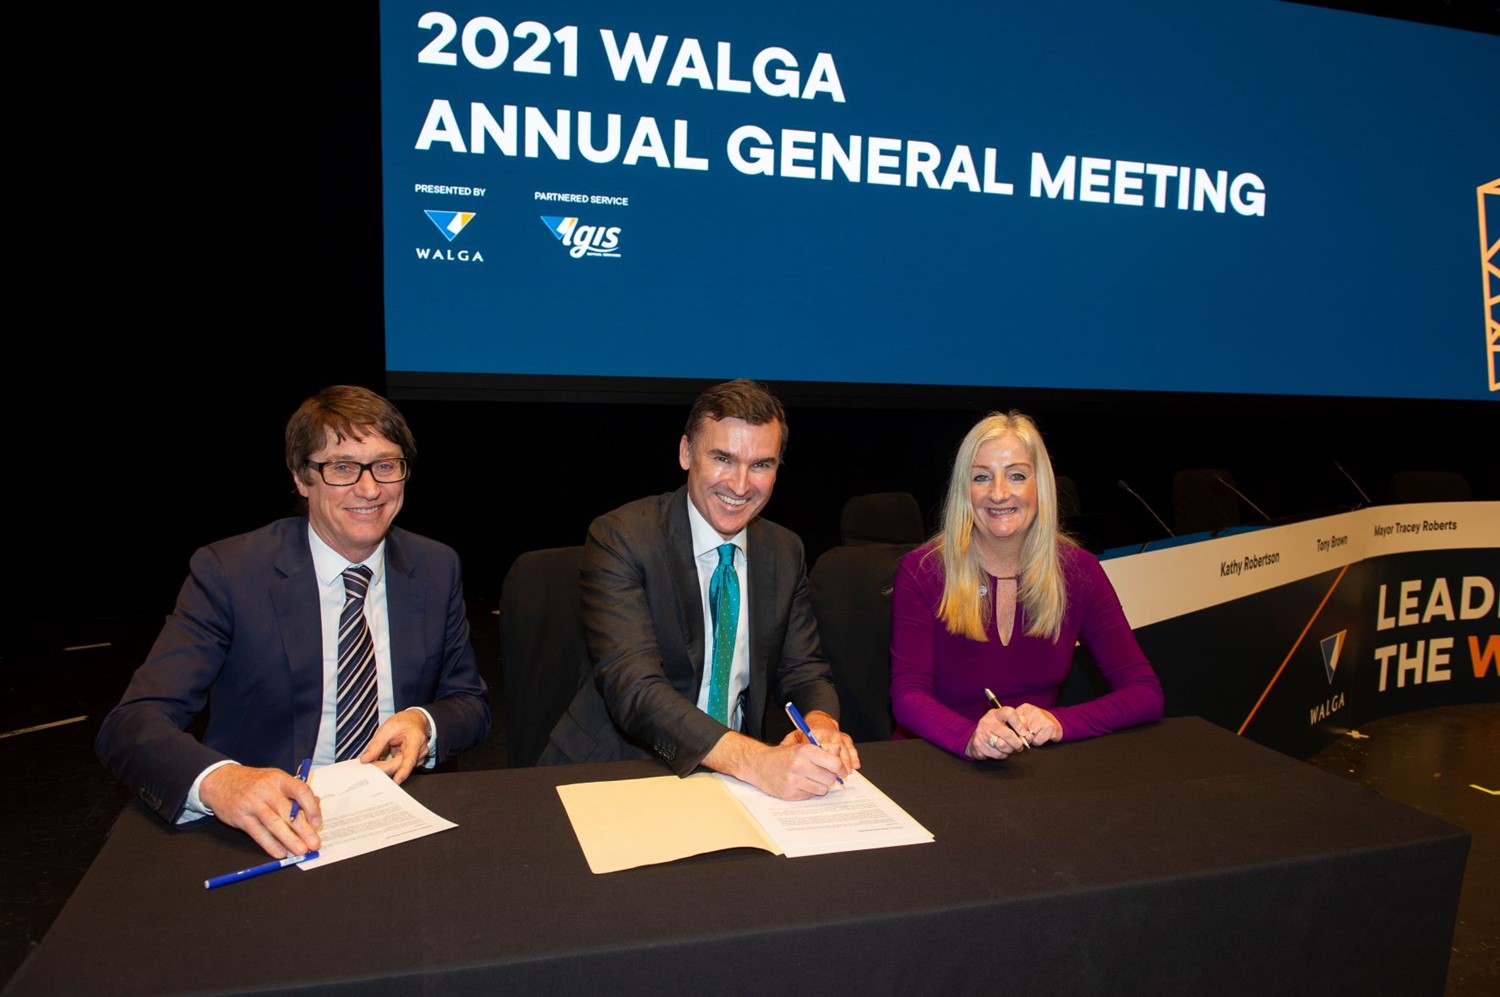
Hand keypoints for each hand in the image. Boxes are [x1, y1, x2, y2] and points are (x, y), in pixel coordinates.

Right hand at [199, 764, 321, 858]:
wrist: (220, 780)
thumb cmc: (253, 782)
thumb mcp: (275, 779)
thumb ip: (294, 792)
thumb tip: (316, 803)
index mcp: (279, 779)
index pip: (301, 791)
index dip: (312, 808)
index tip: (317, 823)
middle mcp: (267, 790)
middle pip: (288, 812)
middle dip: (304, 830)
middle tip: (314, 844)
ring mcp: (252, 804)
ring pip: (274, 824)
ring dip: (289, 839)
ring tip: (300, 851)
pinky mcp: (241, 817)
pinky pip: (258, 833)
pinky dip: (270, 844)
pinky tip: (280, 852)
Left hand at [359, 709, 430, 783]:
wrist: (413, 720)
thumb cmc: (402, 723)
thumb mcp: (386, 729)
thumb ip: (376, 745)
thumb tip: (365, 760)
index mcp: (416, 740)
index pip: (410, 758)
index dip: (403, 771)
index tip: (396, 780)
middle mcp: (420, 751)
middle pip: (401, 765)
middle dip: (384, 766)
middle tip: (368, 765)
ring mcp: (418, 758)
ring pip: (399, 767)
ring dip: (386, 766)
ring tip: (374, 762)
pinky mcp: (413, 762)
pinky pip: (400, 766)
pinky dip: (389, 765)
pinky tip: (381, 762)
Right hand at [707, 731, 849, 799]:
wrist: (759, 765)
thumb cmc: (783, 756)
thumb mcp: (802, 746)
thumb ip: (823, 749)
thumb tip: (839, 752)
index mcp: (805, 750)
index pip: (834, 763)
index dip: (841, 769)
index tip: (842, 771)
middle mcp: (799, 765)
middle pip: (830, 778)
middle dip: (830, 778)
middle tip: (823, 774)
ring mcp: (794, 781)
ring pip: (822, 789)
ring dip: (820, 785)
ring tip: (809, 778)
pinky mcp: (790, 793)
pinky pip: (811, 796)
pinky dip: (809, 791)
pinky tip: (800, 784)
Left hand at [785, 709, 860, 773]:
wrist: (819, 720)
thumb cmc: (806, 732)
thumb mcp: (794, 737)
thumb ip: (788, 746)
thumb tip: (782, 755)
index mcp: (812, 735)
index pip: (817, 752)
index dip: (819, 766)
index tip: (820, 776)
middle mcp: (827, 735)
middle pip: (832, 754)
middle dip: (834, 768)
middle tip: (834, 779)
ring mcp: (837, 736)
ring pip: (843, 751)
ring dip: (845, 765)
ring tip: (845, 775)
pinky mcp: (845, 737)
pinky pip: (851, 747)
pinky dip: (854, 757)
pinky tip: (855, 766)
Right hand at [967, 704, 1062, 758]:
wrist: (977, 737)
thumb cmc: (996, 728)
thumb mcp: (1005, 720)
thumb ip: (1018, 721)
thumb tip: (1026, 729)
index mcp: (996, 713)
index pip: (1010, 714)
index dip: (1019, 724)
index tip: (1024, 733)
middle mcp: (987, 722)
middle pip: (1008, 734)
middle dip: (1017, 743)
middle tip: (1020, 746)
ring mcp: (982, 734)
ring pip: (1003, 746)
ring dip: (1010, 750)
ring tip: (1010, 749)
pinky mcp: (979, 745)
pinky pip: (996, 754)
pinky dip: (1002, 755)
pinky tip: (1001, 751)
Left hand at [1010, 704, 1061, 745]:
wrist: (1056, 721)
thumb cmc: (1036, 721)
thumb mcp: (1025, 717)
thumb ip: (1015, 722)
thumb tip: (1007, 733)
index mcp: (1025, 708)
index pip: (1012, 721)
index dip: (1013, 731)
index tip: (1015, 734)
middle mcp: (1033, 711)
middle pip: (1020, 731)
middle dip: (1022, 737)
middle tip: (1026, 736)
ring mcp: (1042, 719)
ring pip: (1028, 737)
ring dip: (1030, 740)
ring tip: (1034, 735)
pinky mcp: (1050, 727)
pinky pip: (1037, 741)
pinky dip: (1038, 742)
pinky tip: (1041, 737)